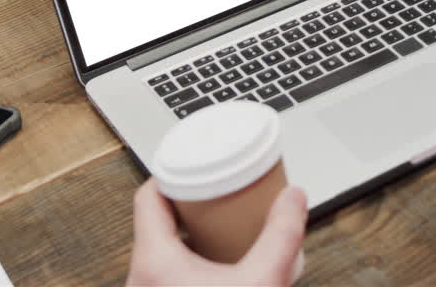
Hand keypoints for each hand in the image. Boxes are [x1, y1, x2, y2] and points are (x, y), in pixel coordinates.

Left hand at [127, 177, 306, 286]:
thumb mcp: (264, 280)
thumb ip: (283, 235)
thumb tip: (294, 197)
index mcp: (153, 262)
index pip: (148, 196)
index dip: (174, 171)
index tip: (197, 160)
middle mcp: (141, 281)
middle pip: (156, 223)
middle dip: (190, 202)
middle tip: (218, 190)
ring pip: (162, 253)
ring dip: (190, 235)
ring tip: (222, 224)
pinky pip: (168, 277)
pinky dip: (190, 262)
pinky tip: (218, 266)